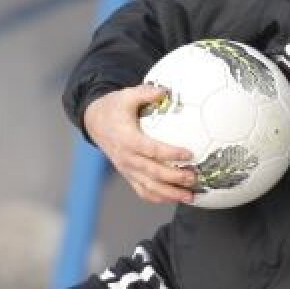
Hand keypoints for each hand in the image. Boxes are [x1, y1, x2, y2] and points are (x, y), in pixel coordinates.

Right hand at [83, 85, 196, 204]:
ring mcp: (127, 169)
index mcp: (127, 139)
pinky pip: (143, 191)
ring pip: (149, 187)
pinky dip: (159, 198)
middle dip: (174, 178)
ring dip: (170, 194)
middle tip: (194, 178)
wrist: (95, 122)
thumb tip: (165, 90)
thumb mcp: (126, 96)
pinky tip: (175, 198)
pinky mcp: (128, 175)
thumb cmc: (114, 108)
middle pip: (153, 172)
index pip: (151, 149)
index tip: (189, 154)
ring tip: (189, 196)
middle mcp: (127, 158)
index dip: (170, 153)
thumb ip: (145, 92)